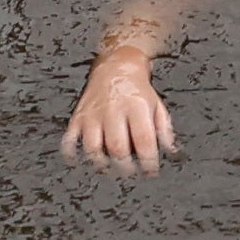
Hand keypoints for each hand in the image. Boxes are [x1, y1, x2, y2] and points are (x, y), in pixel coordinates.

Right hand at [66, 53, 175, 169]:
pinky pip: (70, 139)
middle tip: (130, 173)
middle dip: (125, 167)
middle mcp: (114, 110)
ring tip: (109, 170)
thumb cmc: (137, 89)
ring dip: (101, 165)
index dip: (148, 161)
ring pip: (92, 147)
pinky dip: (72, 154)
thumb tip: (169, 151)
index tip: (150, 171)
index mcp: (136, 107)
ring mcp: (93, 114)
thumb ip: (164, 129)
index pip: (143, 140)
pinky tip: (79, 161)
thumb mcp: (157, 105)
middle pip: (117, 148)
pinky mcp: (78, 116)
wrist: (116, 66)